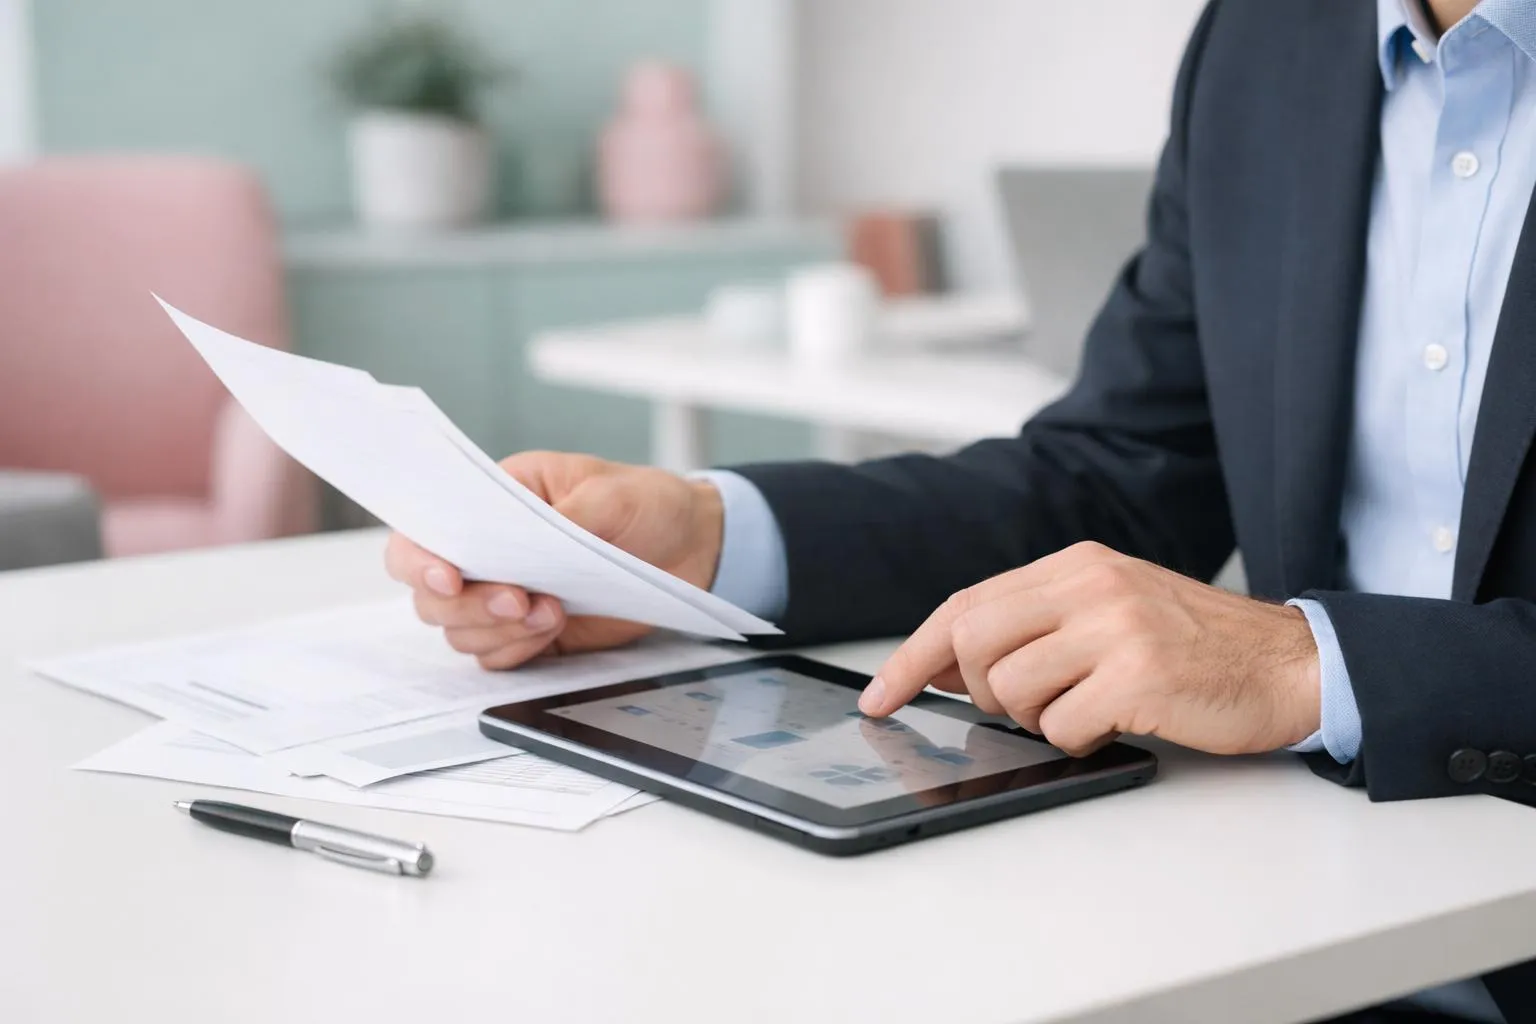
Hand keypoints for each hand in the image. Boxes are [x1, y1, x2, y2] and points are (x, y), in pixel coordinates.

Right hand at [385, 451, 724, 669]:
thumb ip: (567, 518)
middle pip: (431, 595)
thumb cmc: (643, 503)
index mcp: (492, 501)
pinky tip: (553, 629)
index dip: (421, 560)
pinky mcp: (530, 632)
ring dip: (497, 630)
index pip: (424, 533)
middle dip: (467, 604)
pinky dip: (517, 649)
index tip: (451, 577)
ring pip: (459, 631)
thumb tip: (526, 544)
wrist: (691, 547)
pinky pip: (496, 656)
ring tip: (552, 612)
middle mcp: (488, 551)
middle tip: (518, 600)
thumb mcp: (610, 494)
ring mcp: (506, 594)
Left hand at [858, 542, 1320, 756]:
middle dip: (978, 691)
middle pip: (972, 641)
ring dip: (1032, 719)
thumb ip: (1032, 626)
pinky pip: (1061, 726)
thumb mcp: (1108, 611)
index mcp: (1074, 565)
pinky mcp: (1140, 676)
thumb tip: (943, 664)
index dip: (911, 655)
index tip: (881, 695)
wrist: (1291, 663)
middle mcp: (1090, 586)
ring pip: (1011, 689)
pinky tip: (1113, 724)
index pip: (964, 604)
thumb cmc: (1195, 647)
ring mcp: (1115, 628)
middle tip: (1018, 707)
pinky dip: (1074, 739)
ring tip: (1081, 711)